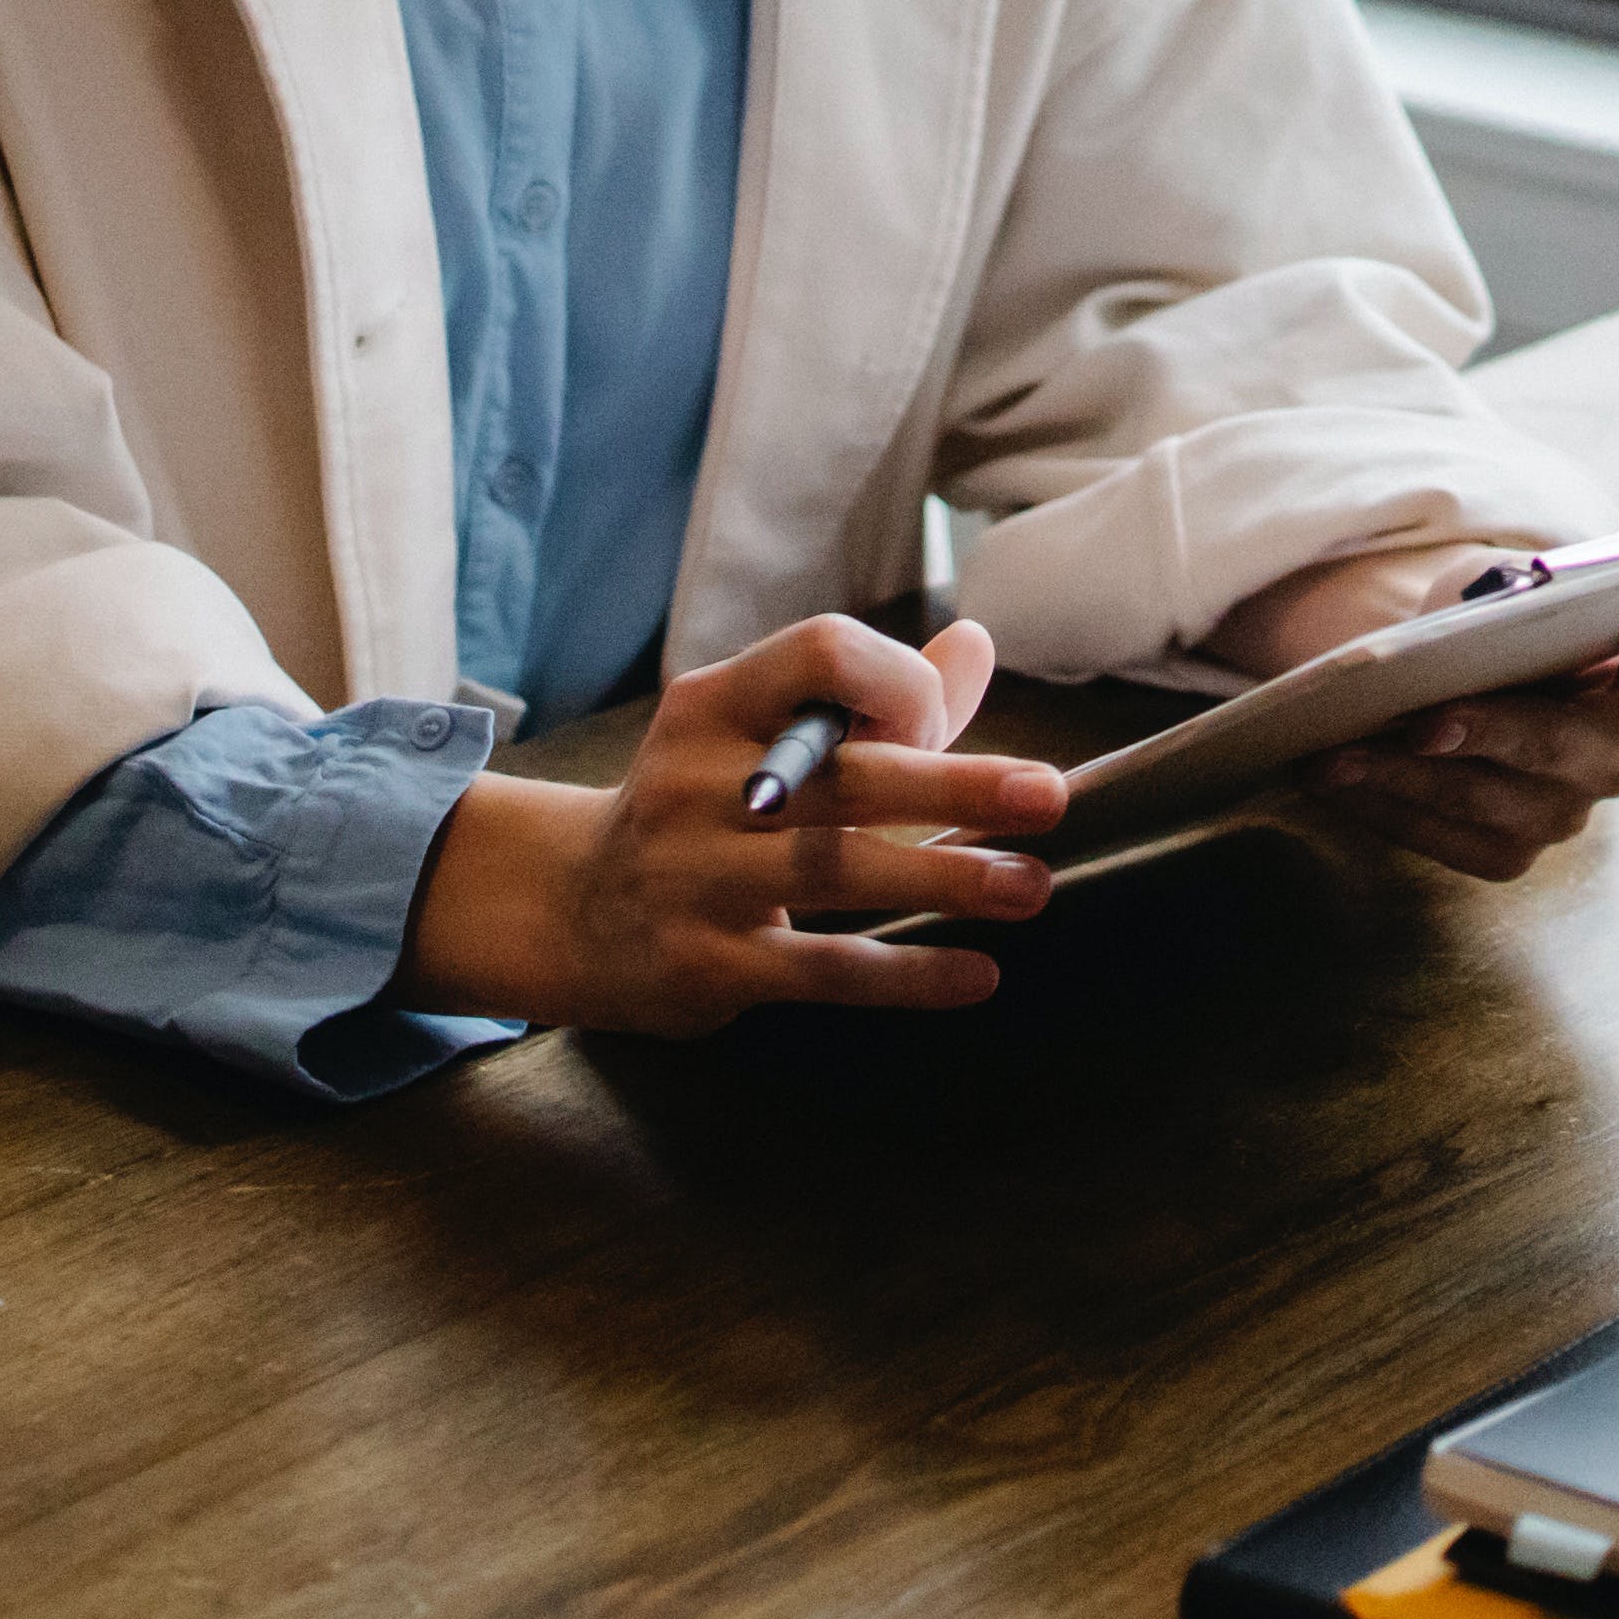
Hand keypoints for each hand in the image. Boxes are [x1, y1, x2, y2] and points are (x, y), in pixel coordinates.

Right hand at [388, 609, 1069, 1031]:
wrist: (569, 912)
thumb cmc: (704, 808)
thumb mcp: (762, 737)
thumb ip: (875, 699)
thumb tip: (976, 644)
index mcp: (714, 704)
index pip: (822, 654)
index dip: (898, 683)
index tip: (936, 727)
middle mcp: (695, 782)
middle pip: (845, 773)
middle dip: (954, 785)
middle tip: (1049, 796)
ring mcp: (691, 875)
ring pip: (835, 870)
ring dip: (945, 878)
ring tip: (1031, 885)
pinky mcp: (703, 963)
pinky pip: (822, 970)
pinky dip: (906, 974)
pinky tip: (975, 974)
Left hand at [1211, 537, 1618, 884]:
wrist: (1464, 684)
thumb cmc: (1494, 629)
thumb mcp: (1506, 593)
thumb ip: (1507, 596)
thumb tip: (1467, 617)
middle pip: (1565, 744)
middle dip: (1492, 731)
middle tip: (1425, 721)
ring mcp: (1568, 812)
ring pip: (1492, 802)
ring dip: (1406, 776)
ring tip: (1338, 753)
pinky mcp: (1511, 852)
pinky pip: (1449, 841)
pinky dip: (1386, 808)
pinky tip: (1334, 781)